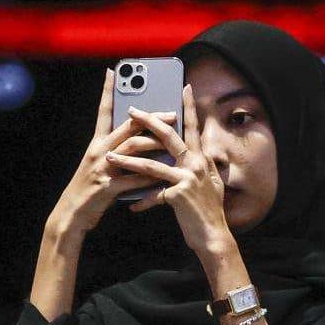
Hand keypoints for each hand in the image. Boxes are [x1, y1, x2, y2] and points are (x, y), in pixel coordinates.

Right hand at [47, 68, 170, 238]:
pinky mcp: (107, 188)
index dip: (107, 91)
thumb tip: (140, 141)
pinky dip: (150, 177)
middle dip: (151, 119)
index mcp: (97, 144)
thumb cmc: (90, 190)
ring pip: (132, 149)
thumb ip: (118, 152)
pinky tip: (163, 175)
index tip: (113, 71)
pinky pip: (133, 179)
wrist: (71, 215)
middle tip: (172, 114)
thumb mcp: (101, 165)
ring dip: (155, 144)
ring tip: (173, 141)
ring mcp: (102, 168)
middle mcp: (99, 151)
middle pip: (127, 128)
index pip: (103, 112)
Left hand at [106, 84, 236, 259]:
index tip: (184, 87)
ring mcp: (186, 179)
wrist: (214, 236)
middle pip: (169, 137)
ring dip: (128, 160)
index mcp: (202, 158)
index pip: (194, 127)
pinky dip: (140, 200)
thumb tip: (207, 151)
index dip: (189, 107)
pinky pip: (152, 194)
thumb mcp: (213, 183)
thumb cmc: (210, 210)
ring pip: (152, 164)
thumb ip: (207, 165)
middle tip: (131, 110)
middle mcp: (196, 164)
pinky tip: (130, 205)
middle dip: (149, 122)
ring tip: (110, 157)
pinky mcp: (177, 196)